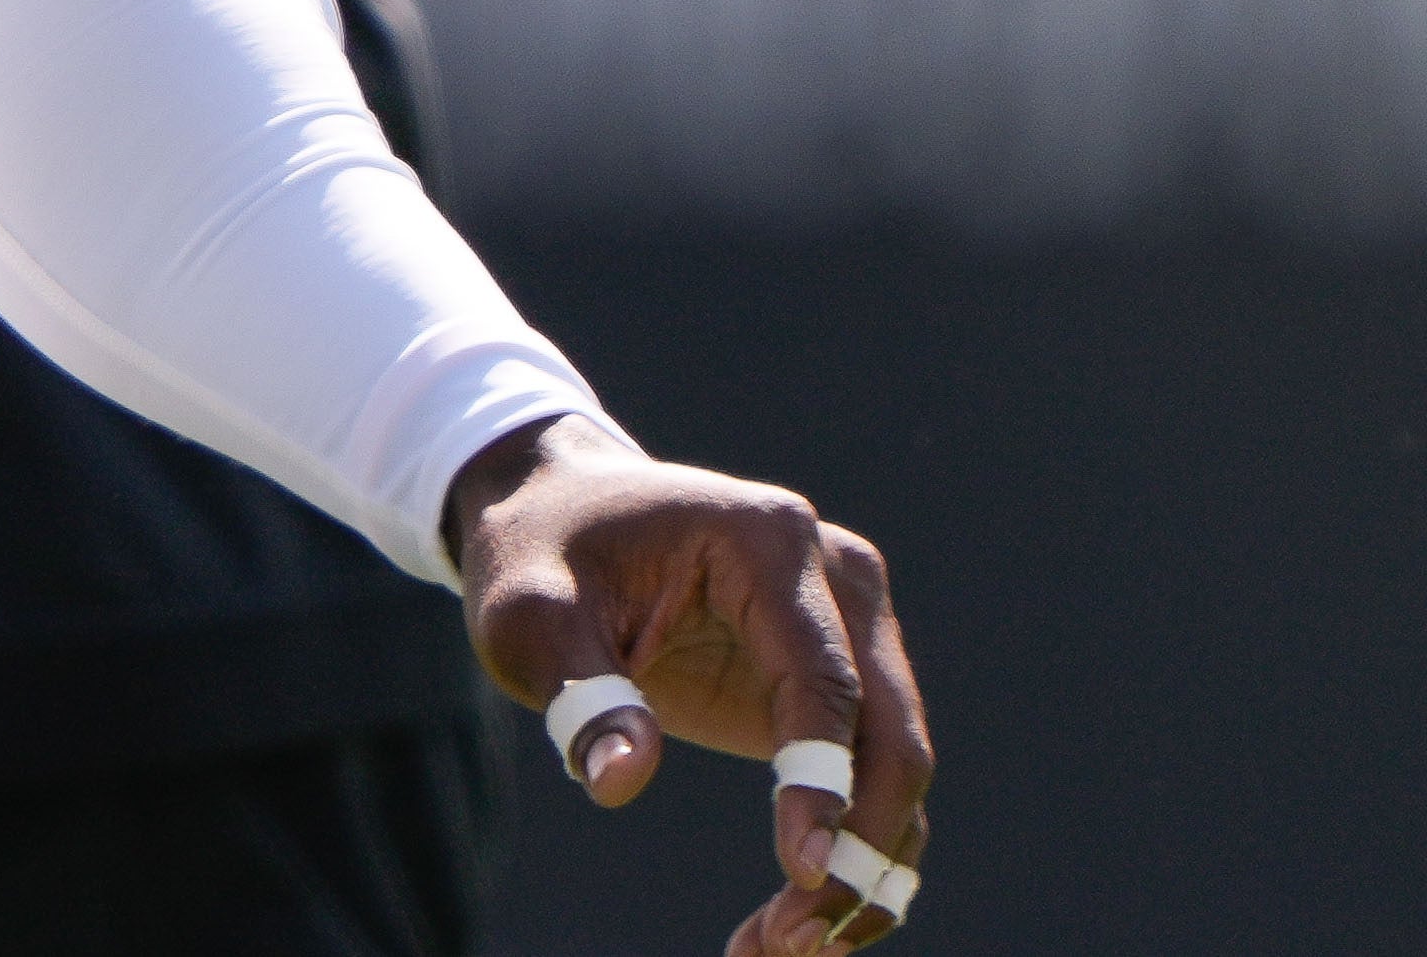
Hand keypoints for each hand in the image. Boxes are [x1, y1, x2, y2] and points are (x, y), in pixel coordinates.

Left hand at [451, 416, 936, 955]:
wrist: (557, 512)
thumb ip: (580, 691)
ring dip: (862, 871)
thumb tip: (622, 781)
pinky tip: (789, 926)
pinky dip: (849, 856)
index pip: (821, 679)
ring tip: (781, 949)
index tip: (802, 873)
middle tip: (792, 944)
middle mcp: (835, 579)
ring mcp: (849, 629)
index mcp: (767, 541)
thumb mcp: (528, 613)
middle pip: (892, 734)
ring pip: (898, 770)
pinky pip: (871, 779)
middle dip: (858, 849)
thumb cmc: (539, 553)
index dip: (822, 783)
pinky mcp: (837, 682)